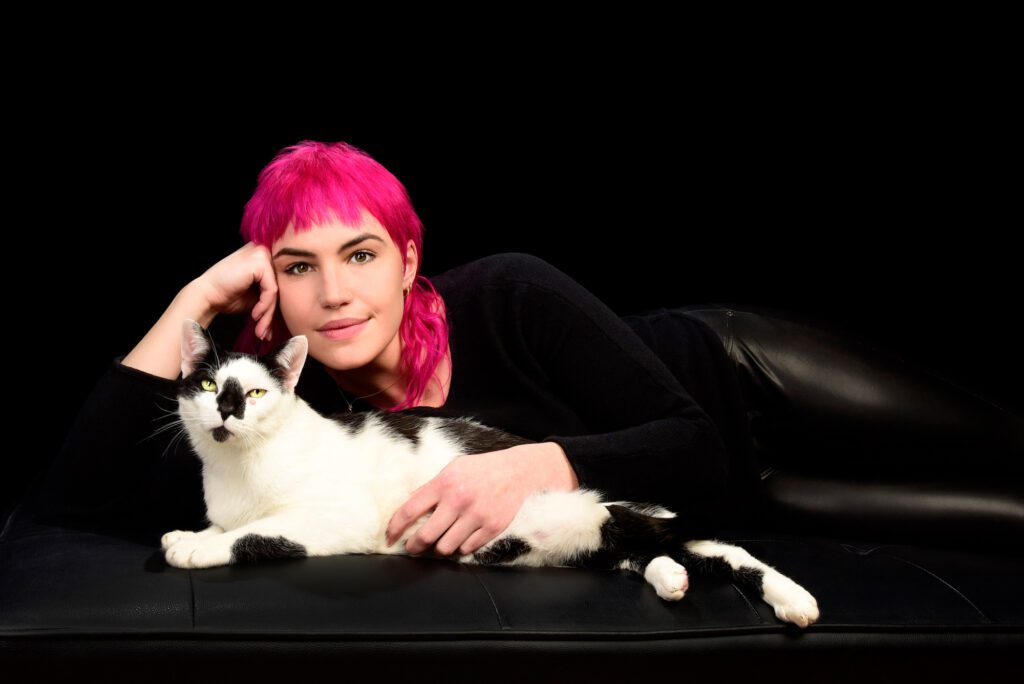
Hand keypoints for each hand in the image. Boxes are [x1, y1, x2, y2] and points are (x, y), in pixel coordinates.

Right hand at [192, 241, 278, 340]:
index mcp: (261, 257)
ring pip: (276, 290)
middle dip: (271, 313)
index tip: (267, 327)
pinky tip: (255, 314)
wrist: (206, 295)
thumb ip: (269, 297)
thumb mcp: (254, 296)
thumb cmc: (226, 294)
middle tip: (265, 333)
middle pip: (278, 286)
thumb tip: (285, 314)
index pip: (277, 282)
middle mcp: (263, 251)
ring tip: (261, 328)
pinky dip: (265, 305)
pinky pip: (271, 289)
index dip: (273, 306)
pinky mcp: (259, 262)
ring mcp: (261, 254)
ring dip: (268, 313)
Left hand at [384, 442, 576, 557]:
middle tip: (413, 546)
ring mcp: (477, 516)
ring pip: (446, 548)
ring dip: (439, 547)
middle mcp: (459, 500)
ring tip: (441, 540)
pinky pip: (467, 549)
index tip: (390, 537)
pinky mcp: (492, 528)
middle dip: (414, 546)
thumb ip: (430, 486)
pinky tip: (462, 537)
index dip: (395, 528)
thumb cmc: (481, 469)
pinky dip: (461, 547)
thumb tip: (408, 504)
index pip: (409, 510)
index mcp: (444, 483)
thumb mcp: (453, 468)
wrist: (518, 471)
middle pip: (425, 536)